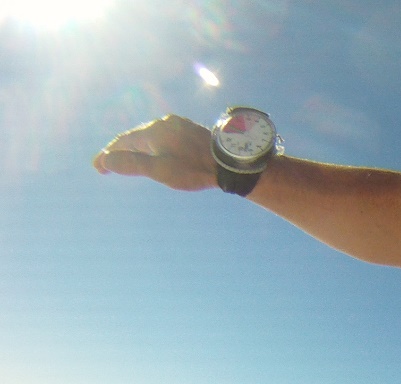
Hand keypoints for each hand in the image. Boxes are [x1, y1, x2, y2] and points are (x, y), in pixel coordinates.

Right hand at [93, 115, 216, 191]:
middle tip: (108, 163)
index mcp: (152, 131)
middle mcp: (163, 123)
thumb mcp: (159, 170)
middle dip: (120, 150)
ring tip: (129, 158)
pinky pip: (164, 137)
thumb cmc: (194, 168)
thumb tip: (105, 160)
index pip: (122, 143)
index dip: (108, 155)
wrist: (230, 162)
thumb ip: (132, 165)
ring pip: (150, 136)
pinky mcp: (191, 131)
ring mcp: (178, 125)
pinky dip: (153, 145)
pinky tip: (156, 152)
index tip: (97, 167)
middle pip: (135, 137)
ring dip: (137, 147)